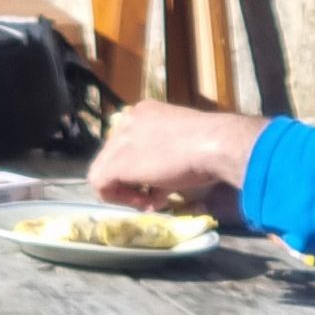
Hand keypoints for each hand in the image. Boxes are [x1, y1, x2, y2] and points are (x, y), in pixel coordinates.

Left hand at [88, 100, 267, 207]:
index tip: (157, 182)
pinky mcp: (117, 162)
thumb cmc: (209, 145)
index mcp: (144, 112)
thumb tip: (157, 185)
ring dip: (126, 191)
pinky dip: (118, 198)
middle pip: (115, 156)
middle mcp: (127, 120)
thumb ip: (164, 159)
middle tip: (151, 196)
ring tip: (149, 201)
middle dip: (132, 181)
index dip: (140, 168)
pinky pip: (101, 184)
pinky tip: (142, 202)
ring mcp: (119, 140)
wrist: (214, 145)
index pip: (129, 144)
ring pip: (104, 170)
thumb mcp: (183, 146)